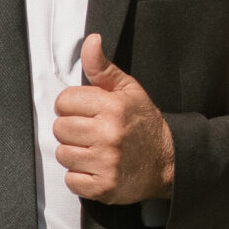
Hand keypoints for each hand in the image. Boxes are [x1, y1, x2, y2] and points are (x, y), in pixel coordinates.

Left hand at [53, 34, 175, 203]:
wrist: (168, 161)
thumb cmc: (144, 123)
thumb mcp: (128, 90)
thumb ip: (103, 67)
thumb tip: (91, 41)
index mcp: (113, 107)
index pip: (64, 101)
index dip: (72, 106)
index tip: (86, 112)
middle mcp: (109, 134)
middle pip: (60, 128)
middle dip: (72, 129)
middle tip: (90, 132)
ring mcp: (106, 163)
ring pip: (63, 154)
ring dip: (75, 153)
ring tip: (93, 150)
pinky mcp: (104, 187)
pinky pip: (71, 180)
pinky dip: (80, 177)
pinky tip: (95, 168)